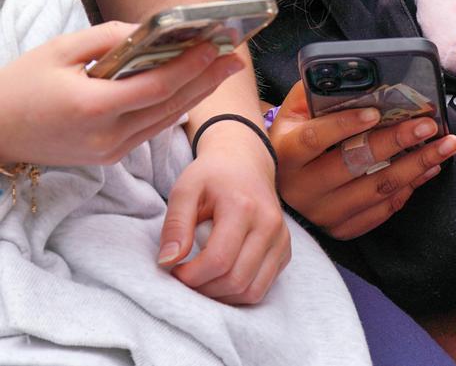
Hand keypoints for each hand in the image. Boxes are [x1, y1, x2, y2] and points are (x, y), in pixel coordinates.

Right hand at [0, 21, 242, 164]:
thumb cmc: (20, 85)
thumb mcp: (59, 50)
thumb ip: (108, 38)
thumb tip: (150, 29)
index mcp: (93, 108)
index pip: (156, 87)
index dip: (190, 67)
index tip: (215, 47)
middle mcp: (107, 135)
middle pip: (171, 105)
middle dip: (206, 80)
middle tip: (235, 57)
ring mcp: (111, 151)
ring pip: (166, 119)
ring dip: (196, 94)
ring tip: (222, 70)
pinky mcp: (111, 157)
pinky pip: (152, 129)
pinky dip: (173, 108)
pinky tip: (192, 90)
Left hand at [157, 124, 289, 304]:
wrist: (246, 162)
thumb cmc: (212, 175)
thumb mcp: (185, 189)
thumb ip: (175, 225)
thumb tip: (168, 262)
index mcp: (243, 208)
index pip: (218, 260)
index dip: (191, 276)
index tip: (173, 270)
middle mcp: (269, 225)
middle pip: (236, 280)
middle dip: (204, 289)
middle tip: (185, 278)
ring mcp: (281, 239)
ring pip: (252, 291)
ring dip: (221, 296)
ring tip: (201, 280)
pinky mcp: (285, 250)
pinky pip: (262, 287)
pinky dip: (238, 292)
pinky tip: (220, 277)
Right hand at [270, 81, 455, 239]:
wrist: (280, 187)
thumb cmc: (294, 139)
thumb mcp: (293, 113)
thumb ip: (316, 92)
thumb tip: (351, 74)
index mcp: (287, 152)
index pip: (316, 138)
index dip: (346, 125)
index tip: (377, 112)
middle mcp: (302, 187)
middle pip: (355, 165)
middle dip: (397, 142)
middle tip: (429, 125)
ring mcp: (322, 212)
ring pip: (376, 190)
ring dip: (416, 166)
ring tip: (444, 146)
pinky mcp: (341, 229)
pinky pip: (381, 211)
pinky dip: (410, 189)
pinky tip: (428, 169)